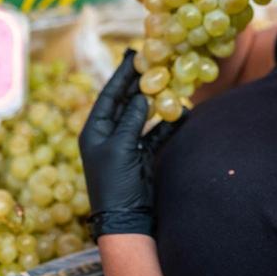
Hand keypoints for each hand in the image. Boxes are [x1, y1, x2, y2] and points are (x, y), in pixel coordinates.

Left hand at [79, 51, 182, 239]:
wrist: (127, 220)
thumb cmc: (116, 183)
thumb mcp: (121, 148)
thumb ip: (131, 120)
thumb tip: (141, 97)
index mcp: (95, 130)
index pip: (109, 95)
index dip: (121, 75)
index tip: (134, 55)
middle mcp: (108, 135)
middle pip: (124, 102)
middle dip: (139, 84)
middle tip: (153, 62)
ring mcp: (125, 146)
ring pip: (141, 117)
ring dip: (155, 102)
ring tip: (169, 82)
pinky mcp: (141, 156)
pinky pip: (155, 134)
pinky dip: (167, 124)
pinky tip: (181, 112)